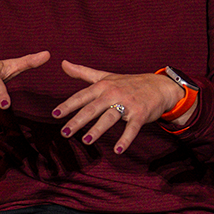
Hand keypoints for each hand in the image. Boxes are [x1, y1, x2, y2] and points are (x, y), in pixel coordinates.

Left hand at [52, 60, 186, 152]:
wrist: (159, 86)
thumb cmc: (128, 83)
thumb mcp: (105, 76)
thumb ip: (82, 72)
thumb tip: (62, 63)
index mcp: (103, 86)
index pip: (82, 96)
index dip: (68, 105)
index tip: (55, 114)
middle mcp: (113, 94)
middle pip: (92, 108)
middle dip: (78, 120)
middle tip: (64, 132)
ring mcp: (127, 104)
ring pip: (110, 118)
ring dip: (98, 130)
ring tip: (86, 141)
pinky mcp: (140, 114)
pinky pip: (132, 128)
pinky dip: (126, 139)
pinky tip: (118, 150)